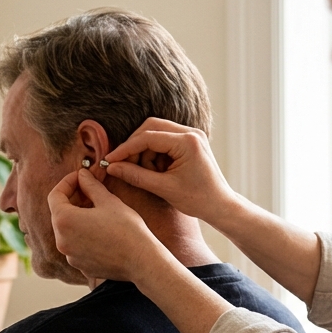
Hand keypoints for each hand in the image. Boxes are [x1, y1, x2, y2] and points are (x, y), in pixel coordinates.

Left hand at [48, 168, 171, 282]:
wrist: (142, 261)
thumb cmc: (127, 229)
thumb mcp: (108, 201)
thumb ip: (90, 185)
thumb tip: (82, 175)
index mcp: (64, 221)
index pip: (55, 195)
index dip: (67, 182)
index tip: (80, 177)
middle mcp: (61, 241)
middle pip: (59, 214)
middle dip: (72, 200)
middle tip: (90, 191)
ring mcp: (70, 256)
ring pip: (68, 231)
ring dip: (77, 217)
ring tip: (97, 210)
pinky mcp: (81, 265)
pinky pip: (76, 245)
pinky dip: (83, 235)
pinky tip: (100, 230)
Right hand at [102, 117, 239, 224]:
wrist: (220, 205)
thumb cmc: (198, 200)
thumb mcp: (164, 189)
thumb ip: (136, 176)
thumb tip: (112, 167)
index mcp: (187, 142)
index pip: (147, 137)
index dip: (126, 149)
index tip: (111, 160)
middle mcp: (191, 133)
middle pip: (150, 127)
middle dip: (135, 146)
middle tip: (126, 166)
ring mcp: (192, 135)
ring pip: (155, 133)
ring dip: (145, 151)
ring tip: (149, 174)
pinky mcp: (190, 141)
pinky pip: (164, 140)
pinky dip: (155, 153)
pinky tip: (158, 171)